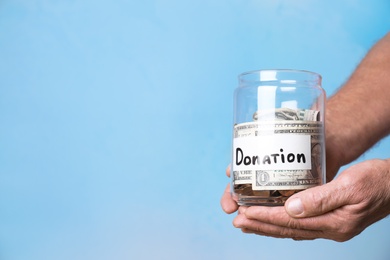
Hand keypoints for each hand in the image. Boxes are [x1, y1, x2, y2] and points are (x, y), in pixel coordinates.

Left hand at [230, 159, 389, 240]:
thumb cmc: (377, 181)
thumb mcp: (351, 186)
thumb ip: (321, 199)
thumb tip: (291, 208)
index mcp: (335, 223)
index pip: (291, 222)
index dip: (265, 217)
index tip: (245, 213)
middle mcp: (330, 229)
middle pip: (288, 229)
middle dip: (261, 225)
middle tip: (237, 221)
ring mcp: (331, 227)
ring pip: (292, 229)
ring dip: (268, 226)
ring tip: (247, 223)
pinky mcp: (331, 220)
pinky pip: (300, 225)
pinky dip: (282, 223)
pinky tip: (272, 219)